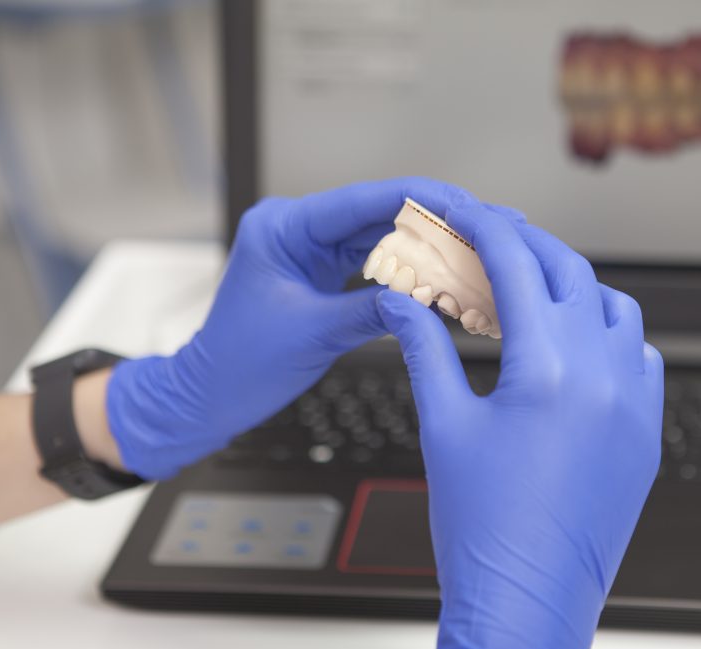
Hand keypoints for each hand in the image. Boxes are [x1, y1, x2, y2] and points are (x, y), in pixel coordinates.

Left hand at [107, 177, 473, 478]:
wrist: (210, 394)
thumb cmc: (240, 364)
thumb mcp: (312, 335)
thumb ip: (371, 311)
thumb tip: (425, 297)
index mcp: (284, 228)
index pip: (364, 201)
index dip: (421, 201)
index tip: (466, 206)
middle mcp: (298, 228)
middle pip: (382, 211)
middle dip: (437, 219)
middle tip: (490, 225)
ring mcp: (312, 247)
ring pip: (385, 234)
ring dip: (431, 241)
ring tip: (480, 245)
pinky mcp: (324, 269)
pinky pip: (377, 259)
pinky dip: (412, 266)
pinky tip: (448, 269)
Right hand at [377, 206, 663, 648]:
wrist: (527, 603)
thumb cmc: (482, 528)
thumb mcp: (444, 427)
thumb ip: (425, 351)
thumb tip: (401, 304)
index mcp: (548, 369)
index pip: (518, 268)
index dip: (485, 230)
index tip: (465, 213)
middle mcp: (604, 376)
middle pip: (571, 273)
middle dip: (527, 246)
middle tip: (489, 241)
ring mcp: (635, 404)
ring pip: (617, 309)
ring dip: (575, 287)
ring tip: (531, 293)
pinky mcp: (646, 434)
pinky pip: (643, 356)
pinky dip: (611, 334)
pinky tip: (577, 346)